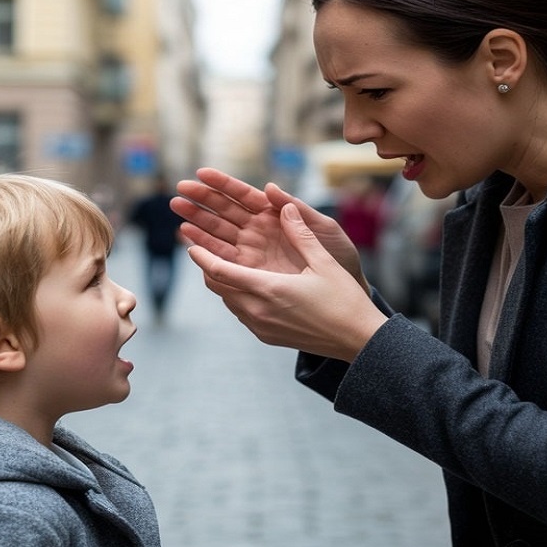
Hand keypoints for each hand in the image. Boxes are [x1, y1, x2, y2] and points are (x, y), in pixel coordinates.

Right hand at [172, 168, 367, 290]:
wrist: (347, 288)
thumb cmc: (340, 255)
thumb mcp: (324, 229)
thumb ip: (298, 210)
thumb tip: (270, 188)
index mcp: (276, 215)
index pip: (244, 195)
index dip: (223, 184)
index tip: (201, 173)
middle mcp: (260, 231)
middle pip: (225, 213)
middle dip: (201, 202)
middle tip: (178, 192)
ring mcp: (253, 252)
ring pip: (219, 235)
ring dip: (198, 225)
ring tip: (178, 215)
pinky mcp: (251, 274)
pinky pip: (224, 261)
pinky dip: (206, 251)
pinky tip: (190, 242)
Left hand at [186, 202, 387, 361]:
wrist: (357, 340)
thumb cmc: (343, 300)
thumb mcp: (322, 262)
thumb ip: (300, 233)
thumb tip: (284, 206)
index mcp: (269, 289)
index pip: (221, 271)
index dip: (202, 256)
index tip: (189, 244)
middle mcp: (259, 311)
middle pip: (218, 286)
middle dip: (207, 267)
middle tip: (200, 248)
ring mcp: (261, 327)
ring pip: (228, 300)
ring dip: (221, 282)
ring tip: (220, 264)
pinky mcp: (267, 337)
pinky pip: (241, 313)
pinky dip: (235, 296)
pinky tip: (245, 285)